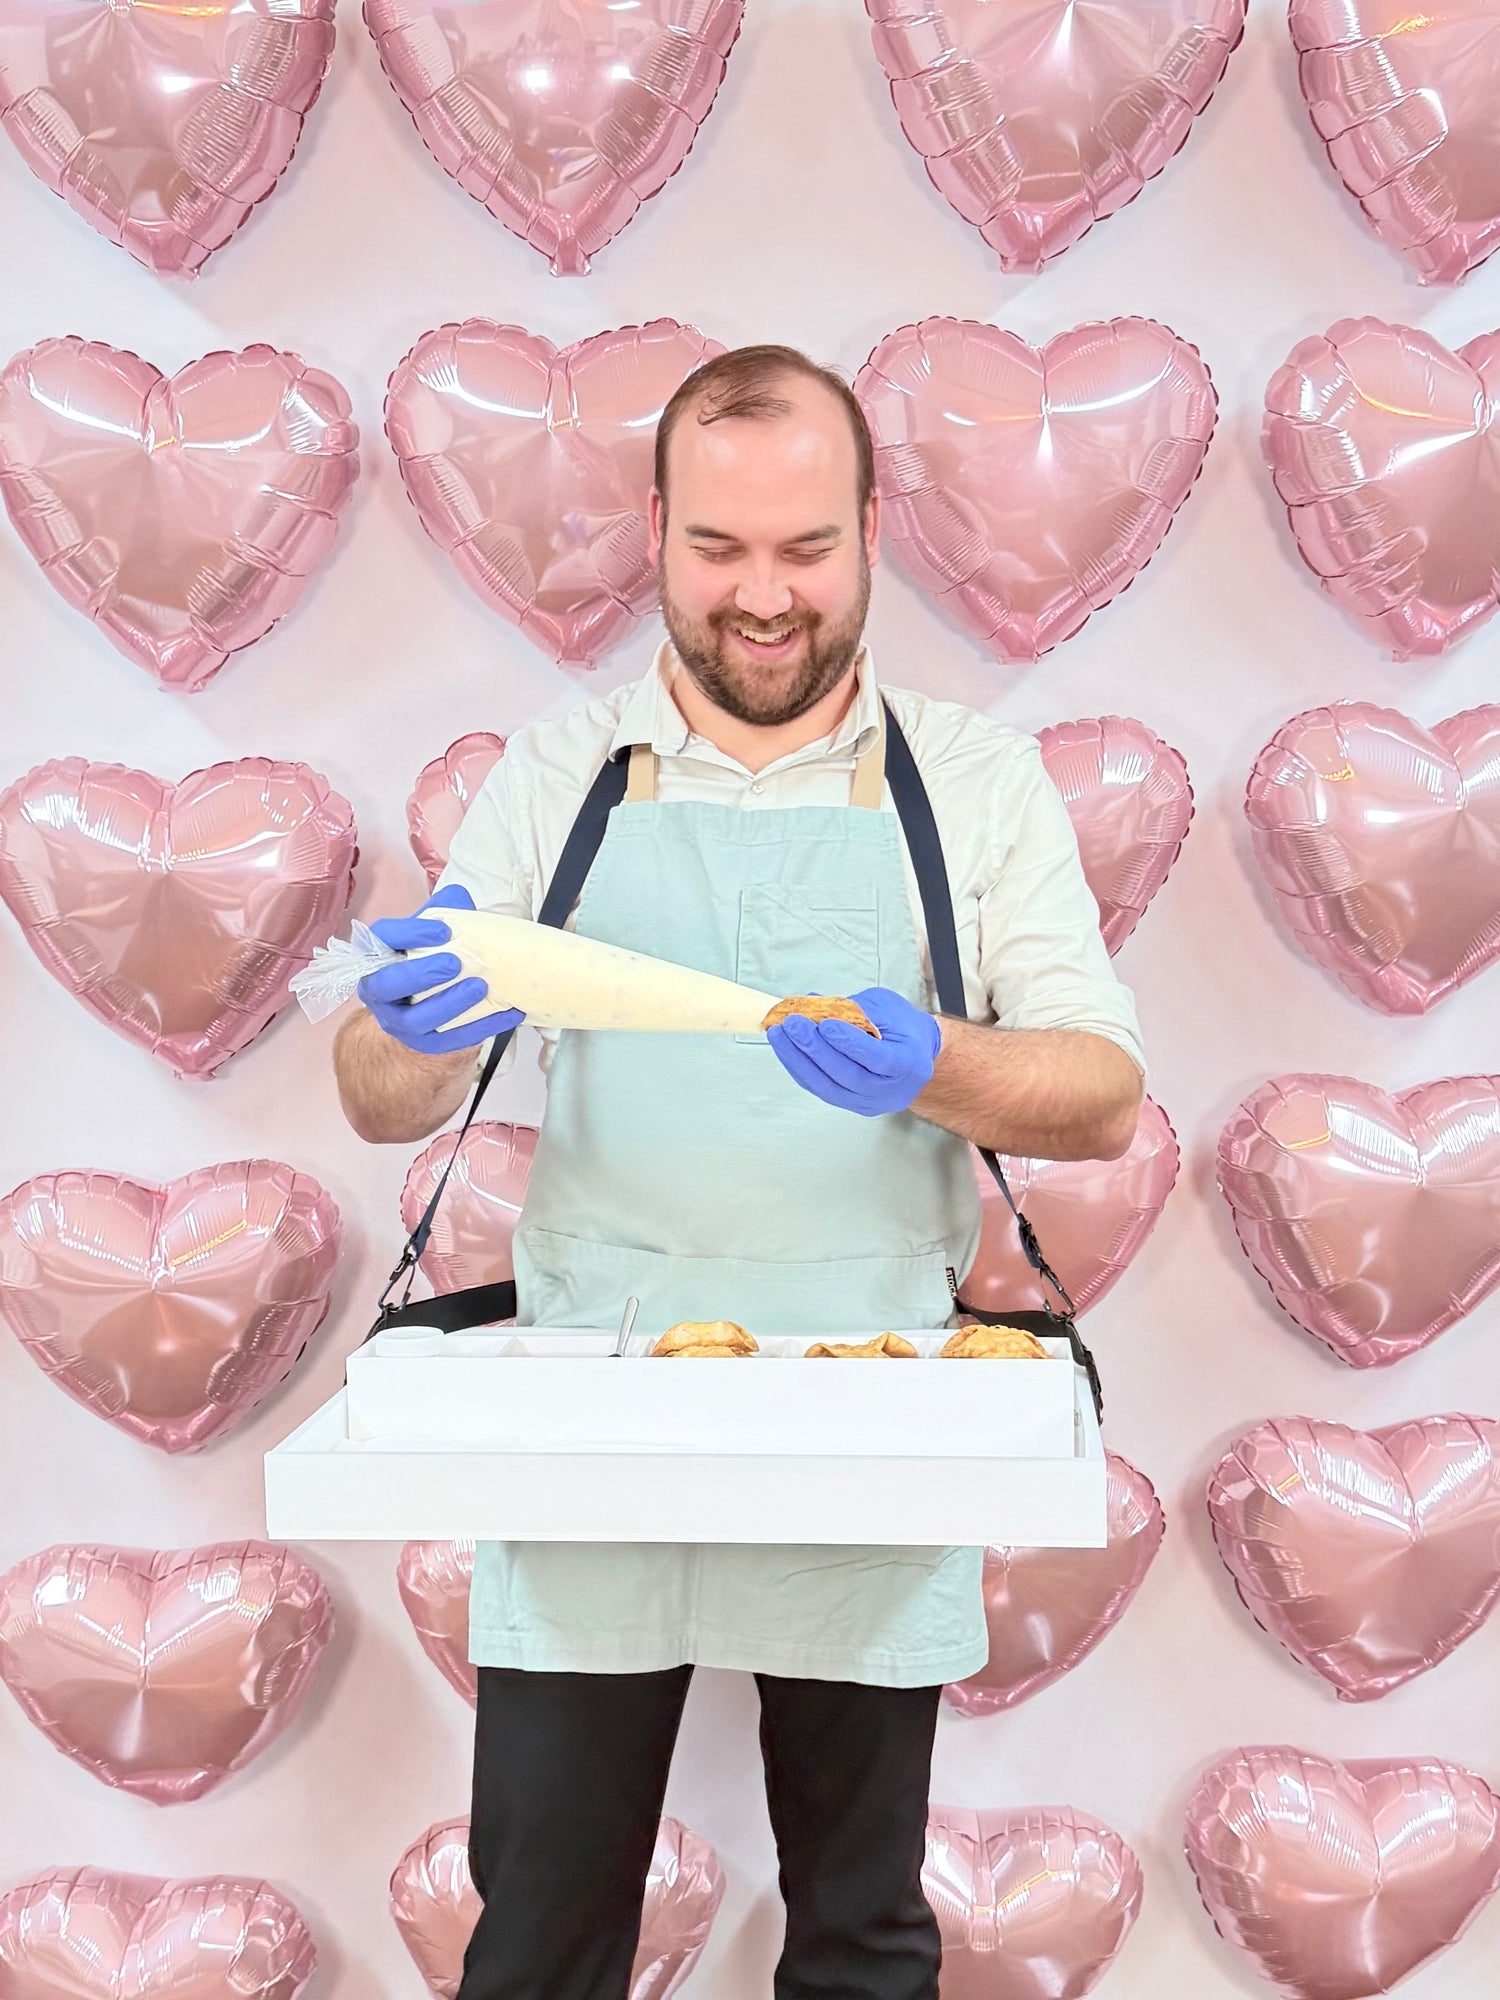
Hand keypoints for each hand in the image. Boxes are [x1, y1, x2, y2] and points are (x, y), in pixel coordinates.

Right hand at [357, 883, 524, 1055]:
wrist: (435, 999)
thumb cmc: (433, 956)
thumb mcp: (437, 929)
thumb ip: (447, 909)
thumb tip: (460, 899)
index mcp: (379, 955)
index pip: (381, 939)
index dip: (409, 933)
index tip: (443, 930)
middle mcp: (379, 991)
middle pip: (386, 985)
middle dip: (419, 974)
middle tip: (454, 963)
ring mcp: (399, 1022)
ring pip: (415, 1020)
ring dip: (448, 1004)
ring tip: (480, 987)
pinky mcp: (425, 1044)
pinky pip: (450, 1040)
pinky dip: (482, 1027)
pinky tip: (510, 1012)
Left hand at [766, 987, 940, 1115]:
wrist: (915, 1055)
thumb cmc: (902, 1026)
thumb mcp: (887, 1007)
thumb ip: (853, 1009)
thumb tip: (811, 1005)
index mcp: (909, 1064)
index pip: (878, 1058)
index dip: (849, 1042)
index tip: (824, 1024)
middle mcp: (892, 1091)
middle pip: (849, 1076)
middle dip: (816, 1050)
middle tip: (792, 1025)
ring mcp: (870, 1103)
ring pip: (829, 1087)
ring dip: (799, 1060)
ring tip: (779, 1034)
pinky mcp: (852, 1104)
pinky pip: (821, 1089)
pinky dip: (800, 1068)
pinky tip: (786, 1048)